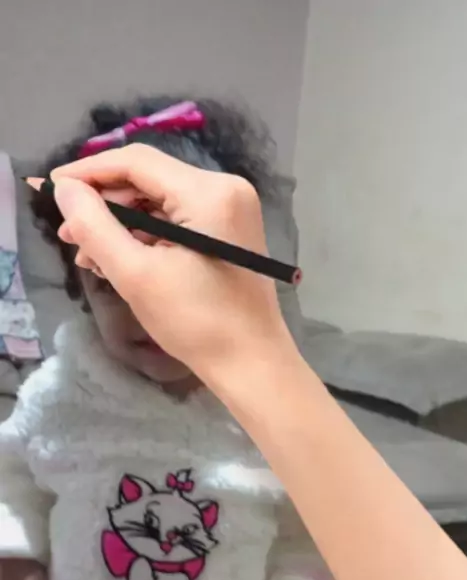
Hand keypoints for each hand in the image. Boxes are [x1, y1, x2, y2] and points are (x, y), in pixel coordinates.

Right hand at [29, 144, 291, 384]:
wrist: (251, 364)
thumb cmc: (197, 323)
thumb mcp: (136, 275)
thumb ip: (95, 227)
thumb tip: (65, 189)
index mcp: (209, 192)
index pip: (136, 163)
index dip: (88, 172)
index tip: (49, 189)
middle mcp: (225, 188)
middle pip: (148, 180)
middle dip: (104, 204)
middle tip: (66, 235)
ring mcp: (231, 210)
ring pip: (160, 202)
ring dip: (121, 224)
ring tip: (87, 255)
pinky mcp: (229, 232)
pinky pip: (177, 220)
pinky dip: (146, 236)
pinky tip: (119, 259)